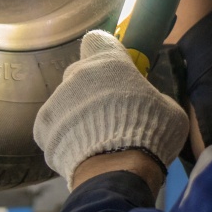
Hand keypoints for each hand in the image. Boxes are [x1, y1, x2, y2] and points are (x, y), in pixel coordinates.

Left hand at [34, 30, 189, 187]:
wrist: (116, 171)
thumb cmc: (150, 133)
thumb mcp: (169, 110)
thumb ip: (153, 97)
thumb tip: (149, 102)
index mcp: (109, 63)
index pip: (98, 40)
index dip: (105, 52)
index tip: (114, 69)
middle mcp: (77, 74)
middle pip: (81, 73)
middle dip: (93, 88)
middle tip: (110, 113)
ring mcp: (56, 101)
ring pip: (66, 101)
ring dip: (78, 114)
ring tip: (95, 140)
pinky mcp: (41, 127)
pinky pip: (54, 126)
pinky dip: (64, 136)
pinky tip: (81, 152)